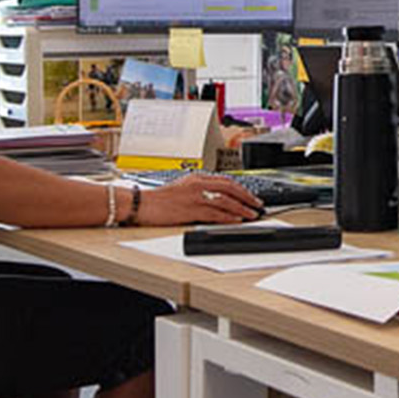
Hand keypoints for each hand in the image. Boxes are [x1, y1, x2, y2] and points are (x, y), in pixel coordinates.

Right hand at [134, 173, 263, 226]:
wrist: (140, 204)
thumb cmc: (158, 200)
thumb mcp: (181, 188)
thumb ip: (198, 190)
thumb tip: (216, 199)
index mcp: (196, 177)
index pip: (225, 180)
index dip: (241, 188)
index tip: (250, 196)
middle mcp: (197, 184)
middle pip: (230, 188)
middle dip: (247, 196)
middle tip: (258, 204)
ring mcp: (195, 196)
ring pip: (226, 201)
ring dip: (242, 208)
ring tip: (252, 214)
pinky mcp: (191, 210)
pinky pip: (215, 213)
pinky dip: (229, 217)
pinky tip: (237, 220)